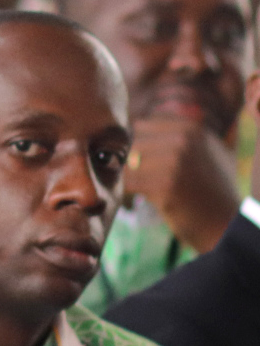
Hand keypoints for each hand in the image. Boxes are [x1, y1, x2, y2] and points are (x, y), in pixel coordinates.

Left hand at [126, 118, 241, 253]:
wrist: (224, 220)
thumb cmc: (210, 186)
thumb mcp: (205, 150)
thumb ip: (179, 133)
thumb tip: (141, 124)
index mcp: (191, 126)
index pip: (141, 125)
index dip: (134, 145)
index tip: (137, 162)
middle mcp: (184, 138)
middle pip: (131, 142)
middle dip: (125, 161)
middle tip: (129, 177)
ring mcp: (175, 161)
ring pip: (126, 161)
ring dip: (122, 175)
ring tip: (133, 187)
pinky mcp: (165, 185)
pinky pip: (127, 182)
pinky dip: (124, 191)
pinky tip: (135, 198)